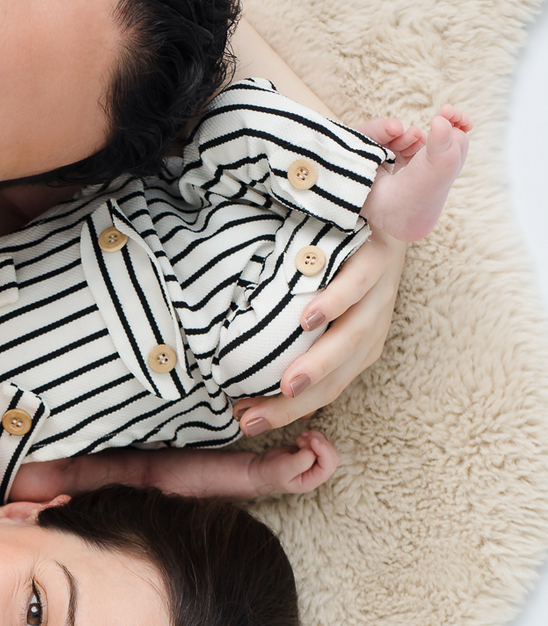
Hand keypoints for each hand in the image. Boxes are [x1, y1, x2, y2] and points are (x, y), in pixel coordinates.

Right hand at [232, 230, 404, 434]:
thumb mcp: (319, 301)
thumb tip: (243, 363)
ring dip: (319, 364)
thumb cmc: (339, 259)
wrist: (381, 203)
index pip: (327, 389)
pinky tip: (309, 319)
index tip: (247, 422)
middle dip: (297, 402)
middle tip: (255, 418)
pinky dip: (335, 305)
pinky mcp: (378, 257)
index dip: (288, 411)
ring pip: (353, 335)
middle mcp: (373, 324)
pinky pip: (357, 285)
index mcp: (361, 344)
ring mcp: (379, 292)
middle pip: (339, 373)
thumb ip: (293, 333)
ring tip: (287, 385)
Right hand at [244, 428, 337, 494]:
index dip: (324, 451)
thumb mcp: (284, 469)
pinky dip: (313, 436)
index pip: (328, 466)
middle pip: (331, 456)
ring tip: (300, 438)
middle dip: (320, 444)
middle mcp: (316, 472)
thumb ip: (301, 461)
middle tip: (304, 439)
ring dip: (316, 438)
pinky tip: (302, 437)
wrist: (261, 469)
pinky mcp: (310, 453)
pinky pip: (320, 442)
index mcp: (312, 481)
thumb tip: (314, 449)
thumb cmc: (271, 473)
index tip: (312, 441)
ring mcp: (314, 462)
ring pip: (326, 447)